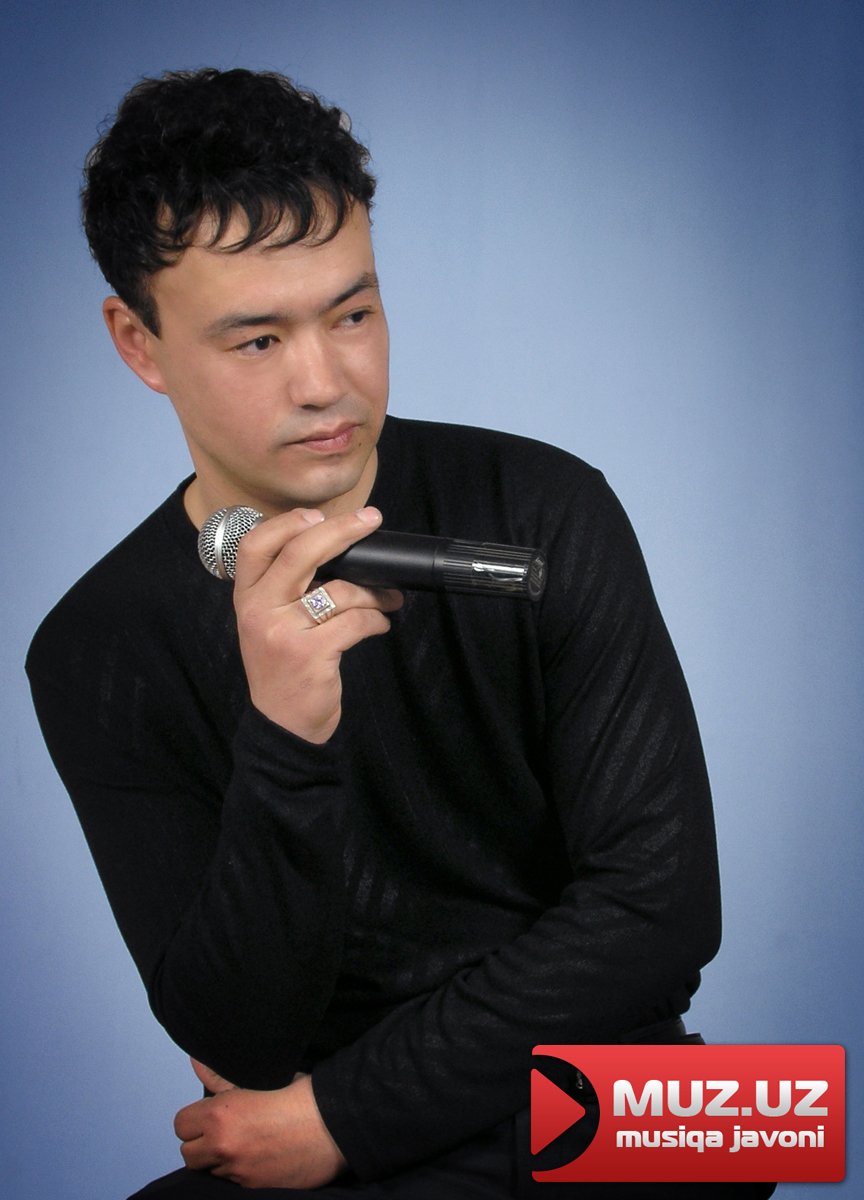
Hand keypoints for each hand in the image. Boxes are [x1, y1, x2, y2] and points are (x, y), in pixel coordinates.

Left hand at [174, 1059, 346, 1187]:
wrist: (333, 1123)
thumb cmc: (298, 1095)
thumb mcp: (257, 1079)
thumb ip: (220, 1077)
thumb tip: (196, 1062)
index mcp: (220, 1116)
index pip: (181, 1125)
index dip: (196, 1119)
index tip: (212, 1114)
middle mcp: (223, 1147)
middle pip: (188, 1154)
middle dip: (202, 1143)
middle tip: (225, 1131)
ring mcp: (238, 1173)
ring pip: (211, 1171)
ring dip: (222, 1159)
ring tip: (247, 1143)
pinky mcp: (254, 1189)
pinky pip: (235, 1182)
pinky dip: (242, 1172)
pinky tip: (262, 1157)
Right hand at [233, 505, 401, 741]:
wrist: (282, 725)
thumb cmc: (283, 668)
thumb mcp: (269, 624)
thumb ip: (287, 588)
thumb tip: (336, 547)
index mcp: (246, 598)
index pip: (256, 545)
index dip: (287, 523)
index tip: (318, 514)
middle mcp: (258, 611)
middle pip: (299, 553)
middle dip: (341, 530)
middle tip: (370, 520)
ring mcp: (283, 633)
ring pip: (339, 590)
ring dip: (373, 591)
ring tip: (387, 599)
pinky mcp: (310, 655)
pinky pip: (355, 622)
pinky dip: (375, 621)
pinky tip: (380, 625)